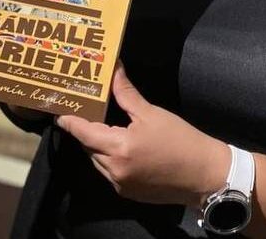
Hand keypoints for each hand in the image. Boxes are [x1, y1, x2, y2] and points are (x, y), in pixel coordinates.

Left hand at [57, 63, 230, 206]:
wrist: (205, 174)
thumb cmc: (181, 140)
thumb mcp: (152, 113)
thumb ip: (126, 93)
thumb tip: (113, 71)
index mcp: (118, 148)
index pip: (83, 132)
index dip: (70, 121)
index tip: (59, 110)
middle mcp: (114, 170)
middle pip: (89, 147)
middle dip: (86, 131)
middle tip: (84, 112)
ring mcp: (120, 184)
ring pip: (97, 162)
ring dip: (97, 146)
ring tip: (101, 128)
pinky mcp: (129, 193)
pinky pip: (109, 173)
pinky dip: (109, 159)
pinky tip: (120, 147)